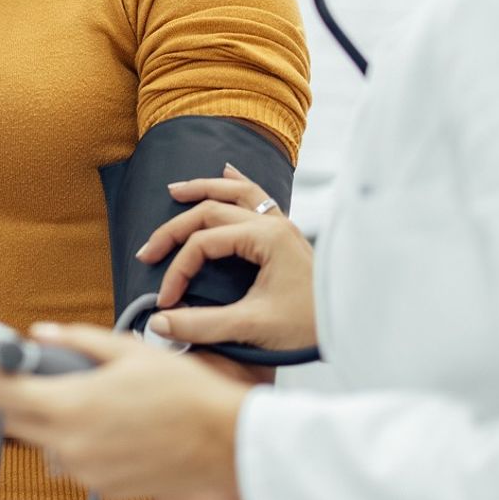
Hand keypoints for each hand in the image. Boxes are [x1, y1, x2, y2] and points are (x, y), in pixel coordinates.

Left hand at [0, 325, 250, 499]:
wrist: (226, 442)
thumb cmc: (185, 393)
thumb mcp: (128, 350)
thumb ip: (77, 340)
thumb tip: (41, 334)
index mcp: (71, 406)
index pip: (2, 394)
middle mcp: (70, 445)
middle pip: (16, 422)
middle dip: (19, 397)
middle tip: (37, 376)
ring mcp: (86, 472)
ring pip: (46, 444)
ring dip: (53, 422)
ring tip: (89, 401)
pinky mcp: (104, 489)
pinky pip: (75, 462)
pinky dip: (80, 443)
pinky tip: (112, 426)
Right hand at [136, 163, 318, 352]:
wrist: (350, 326)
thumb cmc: (308, 327)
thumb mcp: (251, 326)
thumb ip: (201, 324)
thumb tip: (158, 322)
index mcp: (266, 238)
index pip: (203, 243)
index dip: (178, 270)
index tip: (166, 300)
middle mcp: (274, 224)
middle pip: (211, 212)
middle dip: (175, 229)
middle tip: (148, 251)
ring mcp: (282, 226)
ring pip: (236, 193)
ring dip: (203, 189)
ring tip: (175, 190)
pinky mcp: (286, 235)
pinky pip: (259, 197)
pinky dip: (238, 184)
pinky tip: (227, 172)